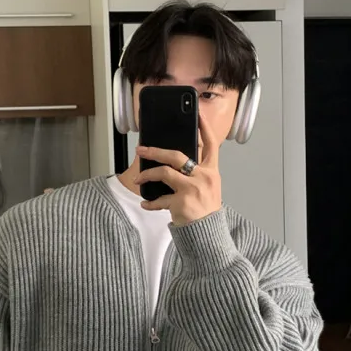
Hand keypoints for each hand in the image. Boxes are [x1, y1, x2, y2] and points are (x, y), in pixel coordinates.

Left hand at [135, 112, 222, 226]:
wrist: (208, 236)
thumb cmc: (206, 212)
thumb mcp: (208, 188)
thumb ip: (197, 173)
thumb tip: (175, 162)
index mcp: (212, 172)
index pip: (211, 144)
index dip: (204, 128)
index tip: (197, 114)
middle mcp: (203, 177)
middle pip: (177, 156)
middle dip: (155, 151)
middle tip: (141, 149)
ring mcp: (192, 189)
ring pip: (164, 172)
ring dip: (147, 175)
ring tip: (138, 180)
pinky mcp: (181, 203)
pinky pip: (160, 199)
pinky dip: (150, 203)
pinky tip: (145, 204)